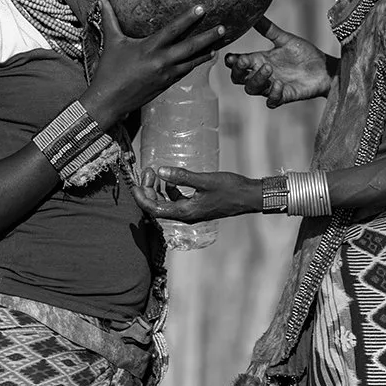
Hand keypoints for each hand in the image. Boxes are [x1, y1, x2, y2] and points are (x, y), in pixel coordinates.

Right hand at [82, 0, 225, 119]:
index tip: (202, 8)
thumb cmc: (109, 70)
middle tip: (224, 28)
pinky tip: (201, 59)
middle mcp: (161, 61)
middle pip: (191, 47)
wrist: (109, 101)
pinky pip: (185, 72)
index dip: (189, 18)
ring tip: (218, 45)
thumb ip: (109, 19)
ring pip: (192, 62)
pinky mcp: (166, 85)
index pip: (173, 29)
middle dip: (209, 37)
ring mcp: (166, 75)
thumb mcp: (110, 42)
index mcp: (149, 48)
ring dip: (206, 53)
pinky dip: (194, 64)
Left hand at [132, 167, 259, 222]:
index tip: (136, 183)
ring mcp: (191, 212)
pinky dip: (168, 190)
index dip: (142, 197)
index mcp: (185, 212)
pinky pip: (176, 201)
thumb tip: (160, 171)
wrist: (249, 197)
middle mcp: (186, 215)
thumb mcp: (204, 181)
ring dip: (157, 190)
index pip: (154, 210)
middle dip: (148, 190)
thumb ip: (182, 176)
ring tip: (155, 172)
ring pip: (165, 204)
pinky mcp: (197, 206)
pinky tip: (169, 178)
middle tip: (148, 171)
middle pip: (157, 207)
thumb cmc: (229, 189)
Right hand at [223, 17, 331, 107]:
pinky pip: (271, 101)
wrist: (325, 68)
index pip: (238, 63)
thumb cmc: (305, 53)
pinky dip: (273, 94)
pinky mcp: (284, 96)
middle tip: (244, 62)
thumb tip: (255, 13)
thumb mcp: (285, 39)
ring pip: (252, 89)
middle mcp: (263, 74)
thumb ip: (269, 29)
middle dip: (237, 71)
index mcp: (260, 59)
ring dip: (256, 79)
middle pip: (239, 78)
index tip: (232, 56)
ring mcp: (272, 86)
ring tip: (268, 68)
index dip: (231, 61)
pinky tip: (280, 83)